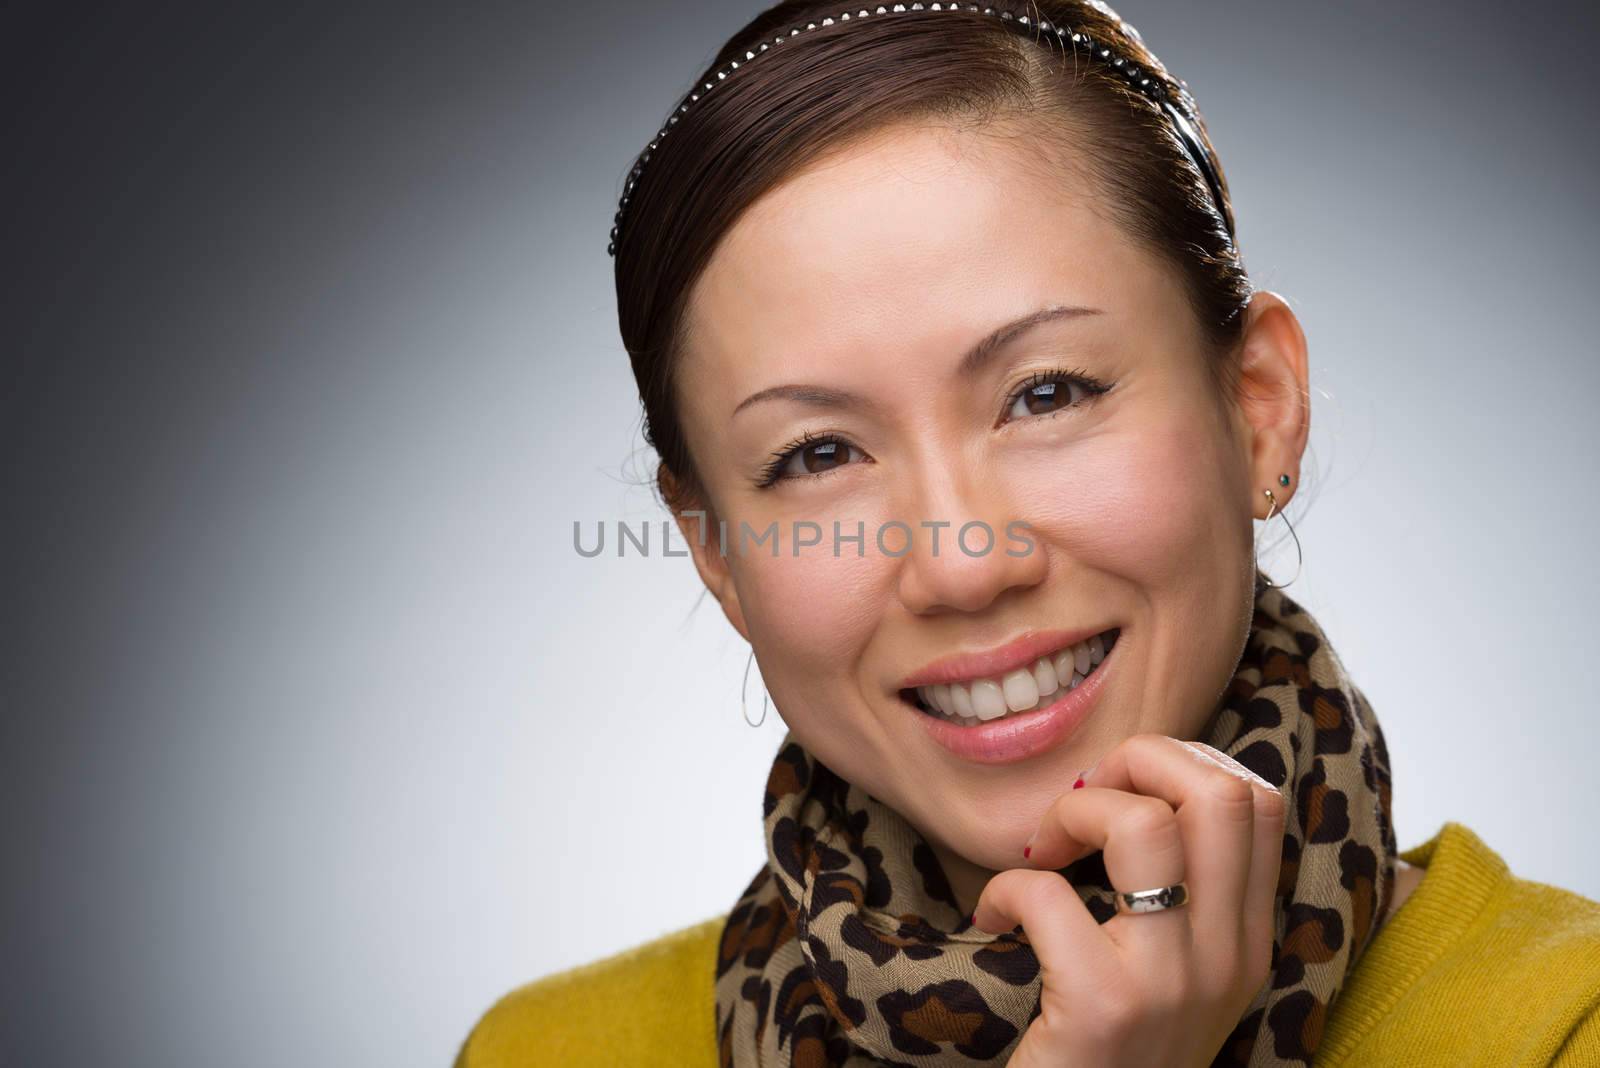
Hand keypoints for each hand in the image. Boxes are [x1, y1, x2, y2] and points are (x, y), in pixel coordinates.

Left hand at [972, 733, 1286, 1067]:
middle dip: (1136, 760)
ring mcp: (1173, 984)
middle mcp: (1229, 958)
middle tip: (1080, 805)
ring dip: (1074, 812)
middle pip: (1219, 791)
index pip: (1257, 800)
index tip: (1122, 789)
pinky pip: (1050, 895)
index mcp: (1248, 942)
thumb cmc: (1108, 1050)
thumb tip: (1131, 786)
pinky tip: (993, 920)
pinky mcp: (1106, 1009)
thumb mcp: (1171, 975)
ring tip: (1042, 852)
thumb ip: (1177, 897)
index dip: (1184, 761)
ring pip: (1145, 824)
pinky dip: (1005, 889)